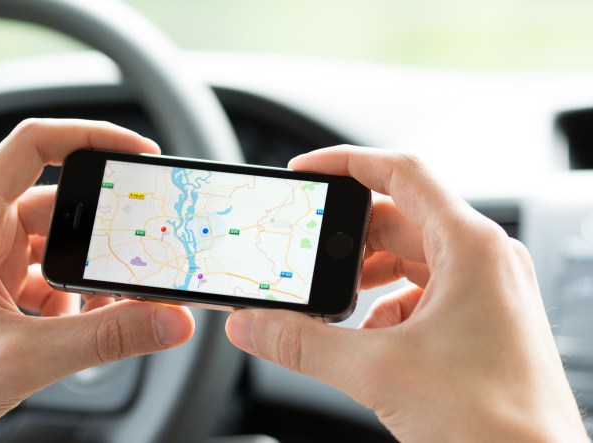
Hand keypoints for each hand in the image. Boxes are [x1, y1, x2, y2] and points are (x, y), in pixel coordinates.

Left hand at [0, 119, 193, 430]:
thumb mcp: (21, 356)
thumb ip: (103, 337)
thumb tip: (166, 318)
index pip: (33, 146)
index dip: (89, 137)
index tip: (135, 153)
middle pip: (58, 204)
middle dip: (101, 231)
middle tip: (139, 248)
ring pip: (57, 244)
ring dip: (88, 271)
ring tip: (112, 299)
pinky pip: (50, 275)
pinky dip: (75, 296)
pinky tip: (81, 323)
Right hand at [226, 146, 586, 440]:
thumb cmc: (495, 423)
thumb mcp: (378, 372)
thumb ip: (302, 344)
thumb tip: (255, 325)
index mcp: (470, 247)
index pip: (401, 173)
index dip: (346, 164)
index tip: (307, 171)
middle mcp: (484, 260)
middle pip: (399, 220)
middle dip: (347, 241)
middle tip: (307, 259)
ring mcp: (486, 292)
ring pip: (410, 260)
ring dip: (366, 280)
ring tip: (335, 309)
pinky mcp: (481, 322)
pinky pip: (424, 294)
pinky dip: (387, 308)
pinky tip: (369, 342)